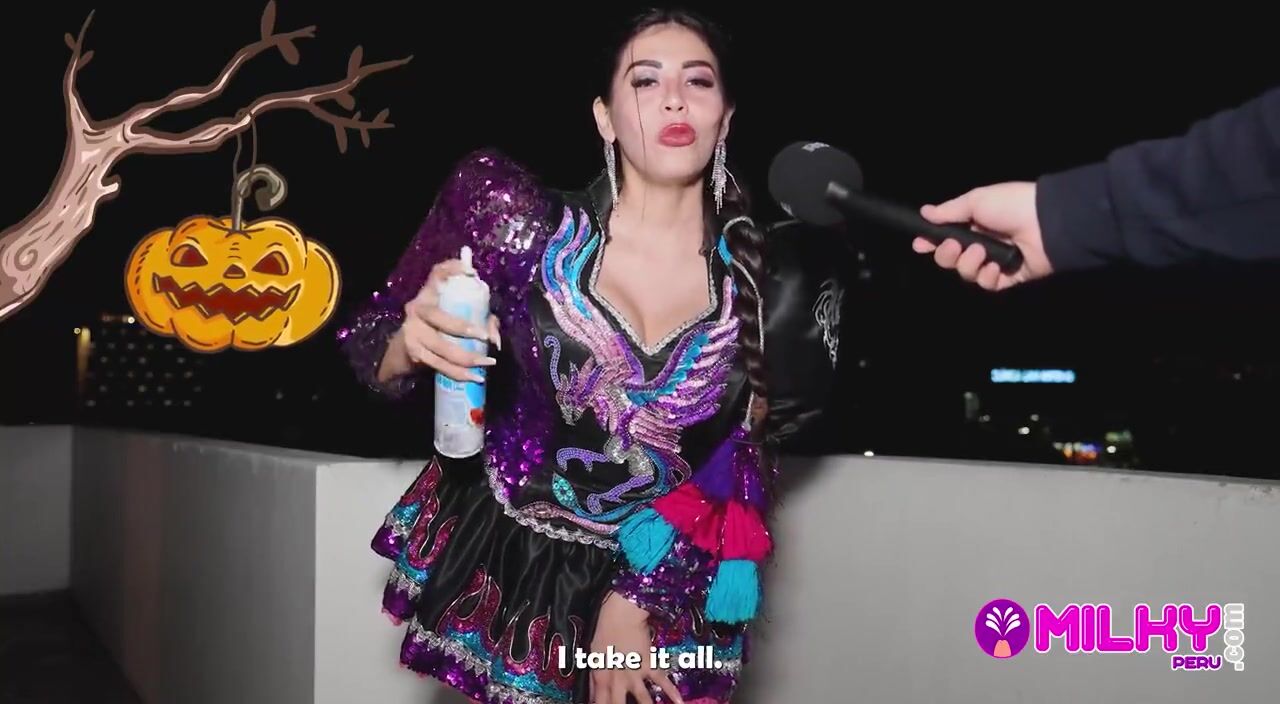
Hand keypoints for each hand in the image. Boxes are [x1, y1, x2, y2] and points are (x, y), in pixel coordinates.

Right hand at [398, 259, 500, 381]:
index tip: (471, 273)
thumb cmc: (437, 327)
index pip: (436, 273)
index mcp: (429, 294)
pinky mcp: (415, 353)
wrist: (404, 350)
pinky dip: (459, 373)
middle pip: (439, 316)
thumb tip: (495, 338)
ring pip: (441, 346)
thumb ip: (480, 319)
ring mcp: (413, 332)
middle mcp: (418, 309)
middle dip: (463, 328)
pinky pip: (439, 365)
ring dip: (467, 357)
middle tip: (485, 337)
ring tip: (489, 363)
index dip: (452, 269)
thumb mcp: (454, 316)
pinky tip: (475, 377)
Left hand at [588, 592, 682, 703]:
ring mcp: (635, 674)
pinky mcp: (650, 665)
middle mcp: (618, 680)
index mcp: (601, 678)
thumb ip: (594, 679)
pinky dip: (673, 692)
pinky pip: (662, 681)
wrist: (621, 615)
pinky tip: (680, 703)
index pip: (599, 702)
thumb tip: (592, 695)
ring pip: (642, 699)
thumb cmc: (604, 632)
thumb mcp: (593, 657)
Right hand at [912, 181, 1053, 290]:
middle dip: (946, 255)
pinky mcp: (1008, 278)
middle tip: (954, 247)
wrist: (1046, 222)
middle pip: (950, 260)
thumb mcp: (976, 200)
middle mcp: (981, 244)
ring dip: (968, 264)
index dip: (930, 243)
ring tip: (982, 252)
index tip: (920, 245)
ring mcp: (994, 262)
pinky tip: (996, 266)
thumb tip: (925, 212)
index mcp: (973, 225)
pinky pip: (988, 284)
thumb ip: (949, 210)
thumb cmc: (1010, 205)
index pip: (944, 238)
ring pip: (966, 273)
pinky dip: (988, 277)